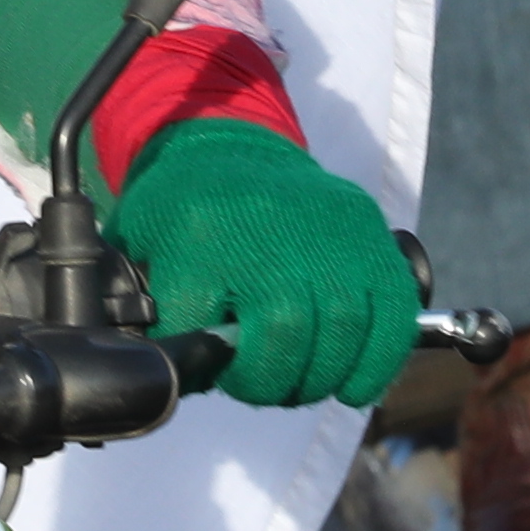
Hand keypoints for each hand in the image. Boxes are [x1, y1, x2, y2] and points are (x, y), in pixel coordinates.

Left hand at [108, 126, 422, 409]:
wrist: (228, 146)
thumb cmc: (180, 209)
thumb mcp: (138, 245)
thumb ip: (141, 306)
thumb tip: (151, 370)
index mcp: (196, 231)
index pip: (201, 322)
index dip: (208, 364)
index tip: (210, 367)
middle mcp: (267, 226)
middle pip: (284, 328)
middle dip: (271, 380)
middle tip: (260, 384)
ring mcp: (327, 229)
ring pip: (342, 327)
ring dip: (321, 377)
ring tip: (300, 383)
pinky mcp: (370, 234)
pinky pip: (392, 313)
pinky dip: (377, 362)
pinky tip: (352, 384)